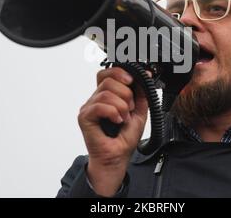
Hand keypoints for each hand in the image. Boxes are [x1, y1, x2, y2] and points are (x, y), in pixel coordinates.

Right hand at [78, 67, 148, 195]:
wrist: (117, 157)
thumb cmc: (123, 138)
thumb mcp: (139, 112)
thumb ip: (141, 94)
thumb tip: (145, 77)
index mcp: (107, 95)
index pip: (107, 73)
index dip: (120, 72)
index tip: (134, 79)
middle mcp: (96, 99)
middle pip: (107, 80)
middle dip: (125, 92)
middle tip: (130, 108)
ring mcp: (89, 107)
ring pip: (105, 92)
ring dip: (120, 105)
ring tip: (124, 118)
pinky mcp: (84, 117)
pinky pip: (99, 105)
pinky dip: (112, 112)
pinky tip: (117, 120)